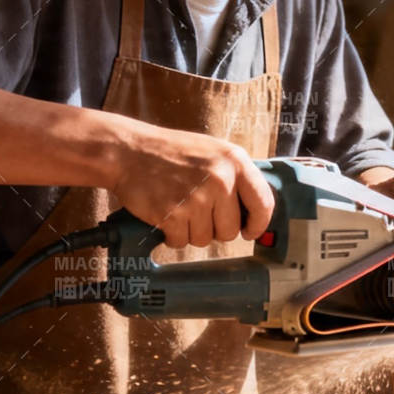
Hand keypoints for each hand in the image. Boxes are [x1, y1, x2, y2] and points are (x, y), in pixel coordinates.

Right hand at [112, 122, 273, 249]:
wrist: (129, 151)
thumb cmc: (172, 153)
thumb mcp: (215, 152)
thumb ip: (237, 176)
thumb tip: (257, 209)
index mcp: (235, 161)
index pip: (263, 203)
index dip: (257, 223)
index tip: (250, 231)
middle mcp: (220, 179)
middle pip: (231, 230)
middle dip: (215, 228)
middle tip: (198, 211)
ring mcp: (196, 198)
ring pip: (205, 239)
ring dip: (191, 230)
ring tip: (179, 206)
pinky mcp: (172, 215)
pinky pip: (181, 242)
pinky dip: (172, 234)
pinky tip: (166, 213)